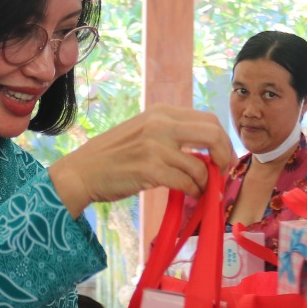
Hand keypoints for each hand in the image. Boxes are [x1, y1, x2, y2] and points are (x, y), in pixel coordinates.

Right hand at [50, 106, 236, 215]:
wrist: (82, 172)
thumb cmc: (114, 157)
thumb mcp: (144, 133)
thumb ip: (173, 135)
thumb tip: (207, 152)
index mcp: (161, 112)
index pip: (208, 119)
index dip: (223, 139)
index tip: (223, 157)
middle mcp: (160, 124)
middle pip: (212, 134)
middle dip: (224, 155)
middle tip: (222, 172)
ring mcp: (155, 146)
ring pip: (200, 165)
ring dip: (205, 182)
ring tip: (199, 189)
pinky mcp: (150, 169)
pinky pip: (186, 182)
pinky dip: (193, 191)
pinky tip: (190, 195)